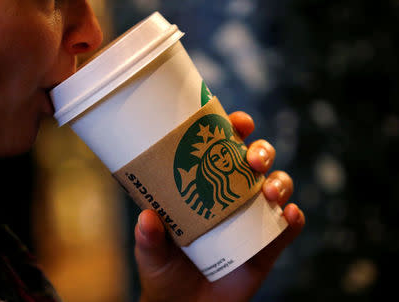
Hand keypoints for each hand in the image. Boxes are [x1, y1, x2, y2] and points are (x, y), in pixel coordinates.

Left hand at [135, 111, 304, 301]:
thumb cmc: (165, 270)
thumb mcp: (151, 252)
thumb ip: (148, 238)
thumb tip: (146, 217)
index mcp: (207, 185)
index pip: (225, 147)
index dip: (235, 128)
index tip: (238, 122)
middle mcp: (234, 195)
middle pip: (257, 161)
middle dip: (262, 151)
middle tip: (253, 159)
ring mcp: (253, 219)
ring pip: (278, 187)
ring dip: (281, 183)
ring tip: (271, 194)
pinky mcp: (267, 245)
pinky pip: (288, 228)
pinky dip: (293, 219)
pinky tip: (289, 216)